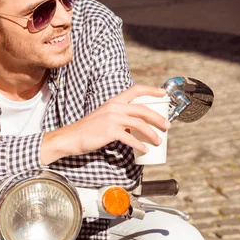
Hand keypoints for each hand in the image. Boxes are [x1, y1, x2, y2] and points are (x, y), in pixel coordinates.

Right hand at [41, 85, 169, 164]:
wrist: (72, 137)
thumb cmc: (89, 129)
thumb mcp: (105, 117)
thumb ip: (119, 118)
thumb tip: (136, 126)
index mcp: (114, 101)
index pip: (135, 90)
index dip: (151, 90)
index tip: (163, 93)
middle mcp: (114, 107)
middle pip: (142, 109)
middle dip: (158, 118)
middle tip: (167, 125)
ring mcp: (112, 119)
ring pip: (139, 124)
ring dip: (152, 133)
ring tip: (158, 140)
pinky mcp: (110, 131)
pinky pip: (130, 138)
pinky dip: (140, 145)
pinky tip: (145, 149)